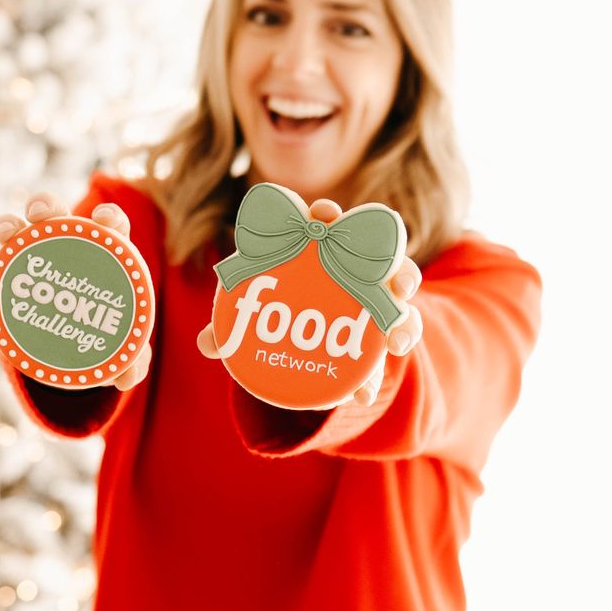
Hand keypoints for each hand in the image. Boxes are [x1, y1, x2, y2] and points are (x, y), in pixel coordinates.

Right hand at [0, 192, 153, 392]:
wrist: (71, 347)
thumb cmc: (105, 335)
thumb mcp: (122, 350)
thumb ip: (132, 360)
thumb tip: (127, 379)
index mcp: (103, 254)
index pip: (109, 226)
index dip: (109, 217)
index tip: (105, 220)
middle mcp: (64, 247)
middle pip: (55, 215)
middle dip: (46, 206)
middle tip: (40, 214)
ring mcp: (30, 262)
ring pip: (16, 234)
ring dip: (7, 226)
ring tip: (3, 234)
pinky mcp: (6, 287)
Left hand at [196, 197, 422, 406]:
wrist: (300, 338)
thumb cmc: (276, 308)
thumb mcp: (251, 315)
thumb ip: (230, 326)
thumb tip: (206, 343)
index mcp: (321, 247)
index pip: (327, 221)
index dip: (327, 214)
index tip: (324, 215)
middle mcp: (357, 268)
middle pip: (386, 259)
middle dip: (397, 269)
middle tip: (397, 285)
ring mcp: (375, 301)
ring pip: (399, 308)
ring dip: (404, 321)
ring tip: (399, 343)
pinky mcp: (379, 337)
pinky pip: (384, 356)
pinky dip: (373, 380)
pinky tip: (363, 397)